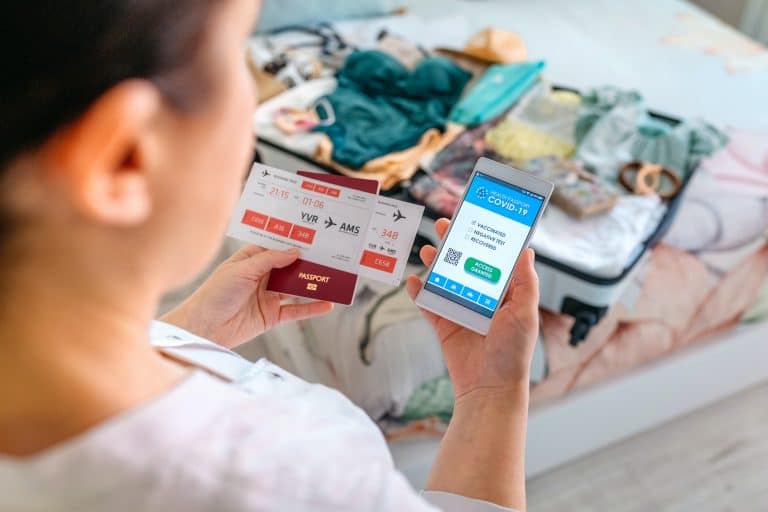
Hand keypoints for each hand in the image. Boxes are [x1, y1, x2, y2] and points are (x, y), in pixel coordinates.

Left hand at [161, 245, 332, 347]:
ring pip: (296, 289)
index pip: (277, 248)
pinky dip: (311, 308)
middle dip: (308, 264)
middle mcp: (262, 277)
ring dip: (313, 286)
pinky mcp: (271, 317)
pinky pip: (296, 311)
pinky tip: (326, 304)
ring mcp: (268, 297)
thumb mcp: (241, 270)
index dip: (294, 243)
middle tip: (331, 258)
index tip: (314, 238)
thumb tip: (294, 252)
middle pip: (290, 268)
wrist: (203, 328)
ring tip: (334, 280)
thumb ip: (269, 260)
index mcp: (251, 260)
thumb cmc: (215, 293)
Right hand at [406, 218, 539, 400]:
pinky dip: (419, 291)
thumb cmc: (512, 353)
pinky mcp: (443, 324)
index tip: (477, 217)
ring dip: (435, 262)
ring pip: (444, 278)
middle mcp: (482, 298)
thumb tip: (527, 250)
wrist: (488, 389)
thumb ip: (525, 281)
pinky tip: (414, 280)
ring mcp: (461, 310)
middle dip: (455, 242)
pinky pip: (428, 303)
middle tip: (444, 223)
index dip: (486, 238)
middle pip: (465, 263)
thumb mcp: (525, 313)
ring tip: (428, 248)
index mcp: (505, 293)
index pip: (495, 259)